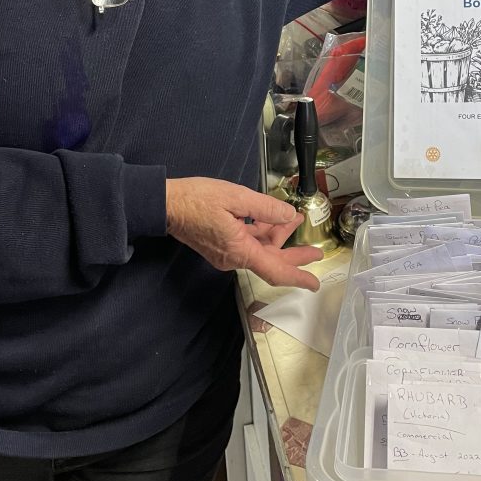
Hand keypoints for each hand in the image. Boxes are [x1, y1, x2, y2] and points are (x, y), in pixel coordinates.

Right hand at [166, 177, 323, 291]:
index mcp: (239, 250)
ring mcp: (225, 253)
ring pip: (259, 250)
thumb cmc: (197, 199)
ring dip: (278, 237)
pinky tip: (271, 219)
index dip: (298, 277)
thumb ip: (266, 208)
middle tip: (315, 250)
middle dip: (294, 255)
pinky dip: (262, 233)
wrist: (165, 204)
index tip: (314, 283)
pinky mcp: (220, 246)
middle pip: (270, 261)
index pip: (275, 270)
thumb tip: (288, 215)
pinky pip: (247, 243)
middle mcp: (233, 257)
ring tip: (295, 219)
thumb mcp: (236, 196)